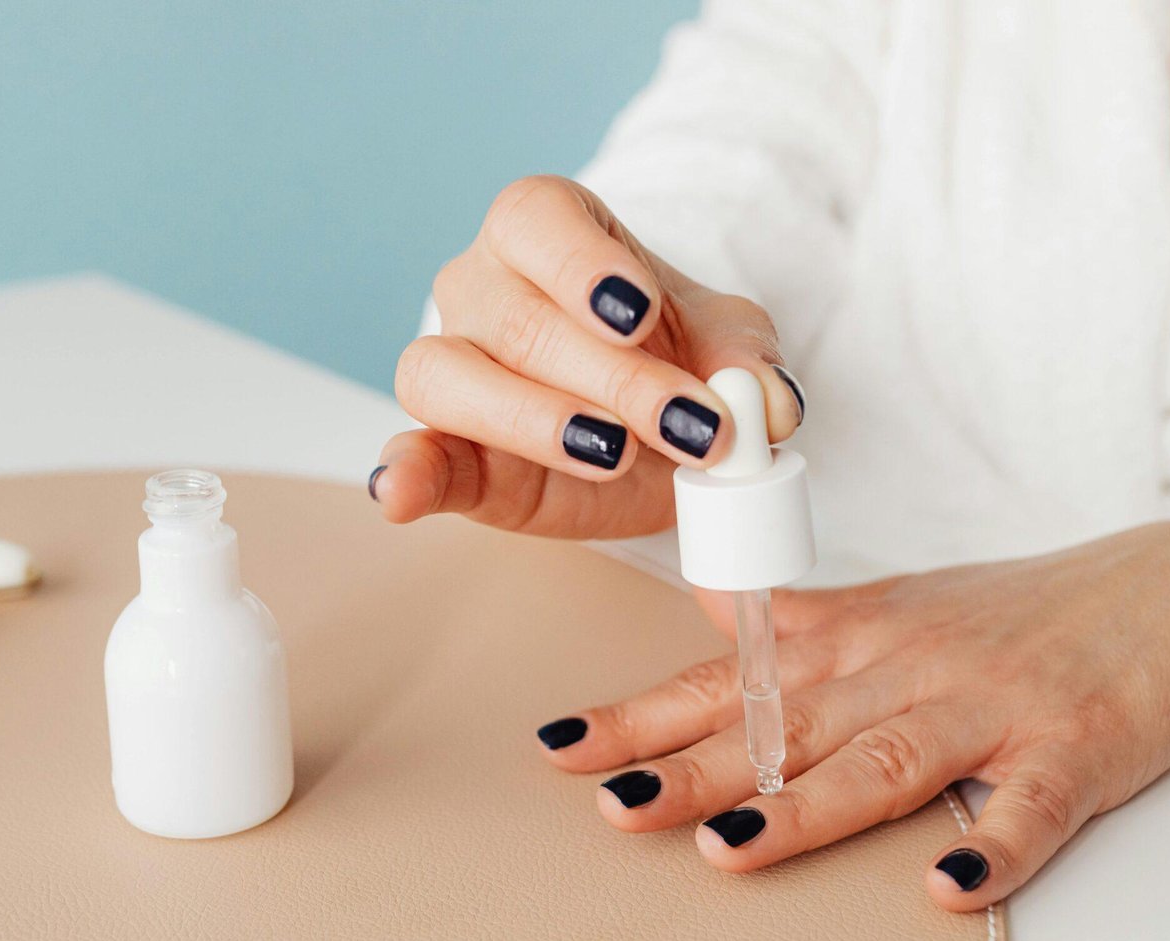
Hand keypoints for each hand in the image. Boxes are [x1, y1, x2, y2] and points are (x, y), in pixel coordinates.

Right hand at [371, 175, 803, 540]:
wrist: (656, 434)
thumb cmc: (676, 360)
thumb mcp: (728, 348)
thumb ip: (750, 363)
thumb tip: (770, 403)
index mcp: (546, 231)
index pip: (536, 219)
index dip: (581, 265)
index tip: (637, 314)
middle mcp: (482, 287)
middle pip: (517, 317)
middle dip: (611, 376)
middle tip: (690, 424)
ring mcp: (451, 366)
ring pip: (446, 376)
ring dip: (531, 420)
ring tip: (610, 454)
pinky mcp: (446, 451)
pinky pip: (410, 453)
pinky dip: (404, 473)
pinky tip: (399, 492)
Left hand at [534, 517, 1169, 909]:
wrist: (1162, 588)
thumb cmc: (1011, 609)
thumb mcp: (894, 602)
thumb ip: (802, 619)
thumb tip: (712, 604)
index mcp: (854, 641)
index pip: (728, 683)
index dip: (643, 717)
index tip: (564, 748)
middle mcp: (905, 668)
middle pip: (785, 727)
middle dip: (693, 768)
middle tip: (614, 802)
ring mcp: (988, 707)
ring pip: (886, 759)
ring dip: (807, 806)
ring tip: (731, 846)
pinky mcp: (1072, 747)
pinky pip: (1029, 806)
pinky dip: (993, 847)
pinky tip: (948, 888)